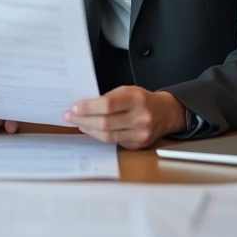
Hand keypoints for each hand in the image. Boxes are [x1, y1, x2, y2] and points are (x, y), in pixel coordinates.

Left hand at [63, 87, 186, 148]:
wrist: (167, 113)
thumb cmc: (143, 99)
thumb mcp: (128, 90)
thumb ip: (109, 98)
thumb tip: (84, 106)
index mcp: (137, 99)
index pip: (108, 105)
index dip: (89, 107)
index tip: (74, 107)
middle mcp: (140, 118)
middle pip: (105, 123)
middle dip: (83, 120)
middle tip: (69, 116)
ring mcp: (140, 134)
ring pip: (107, 136)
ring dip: (88, 130)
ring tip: (77, 123)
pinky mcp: (137, 145)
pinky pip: (113, 142)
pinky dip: (99, 136)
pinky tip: (90, 130)